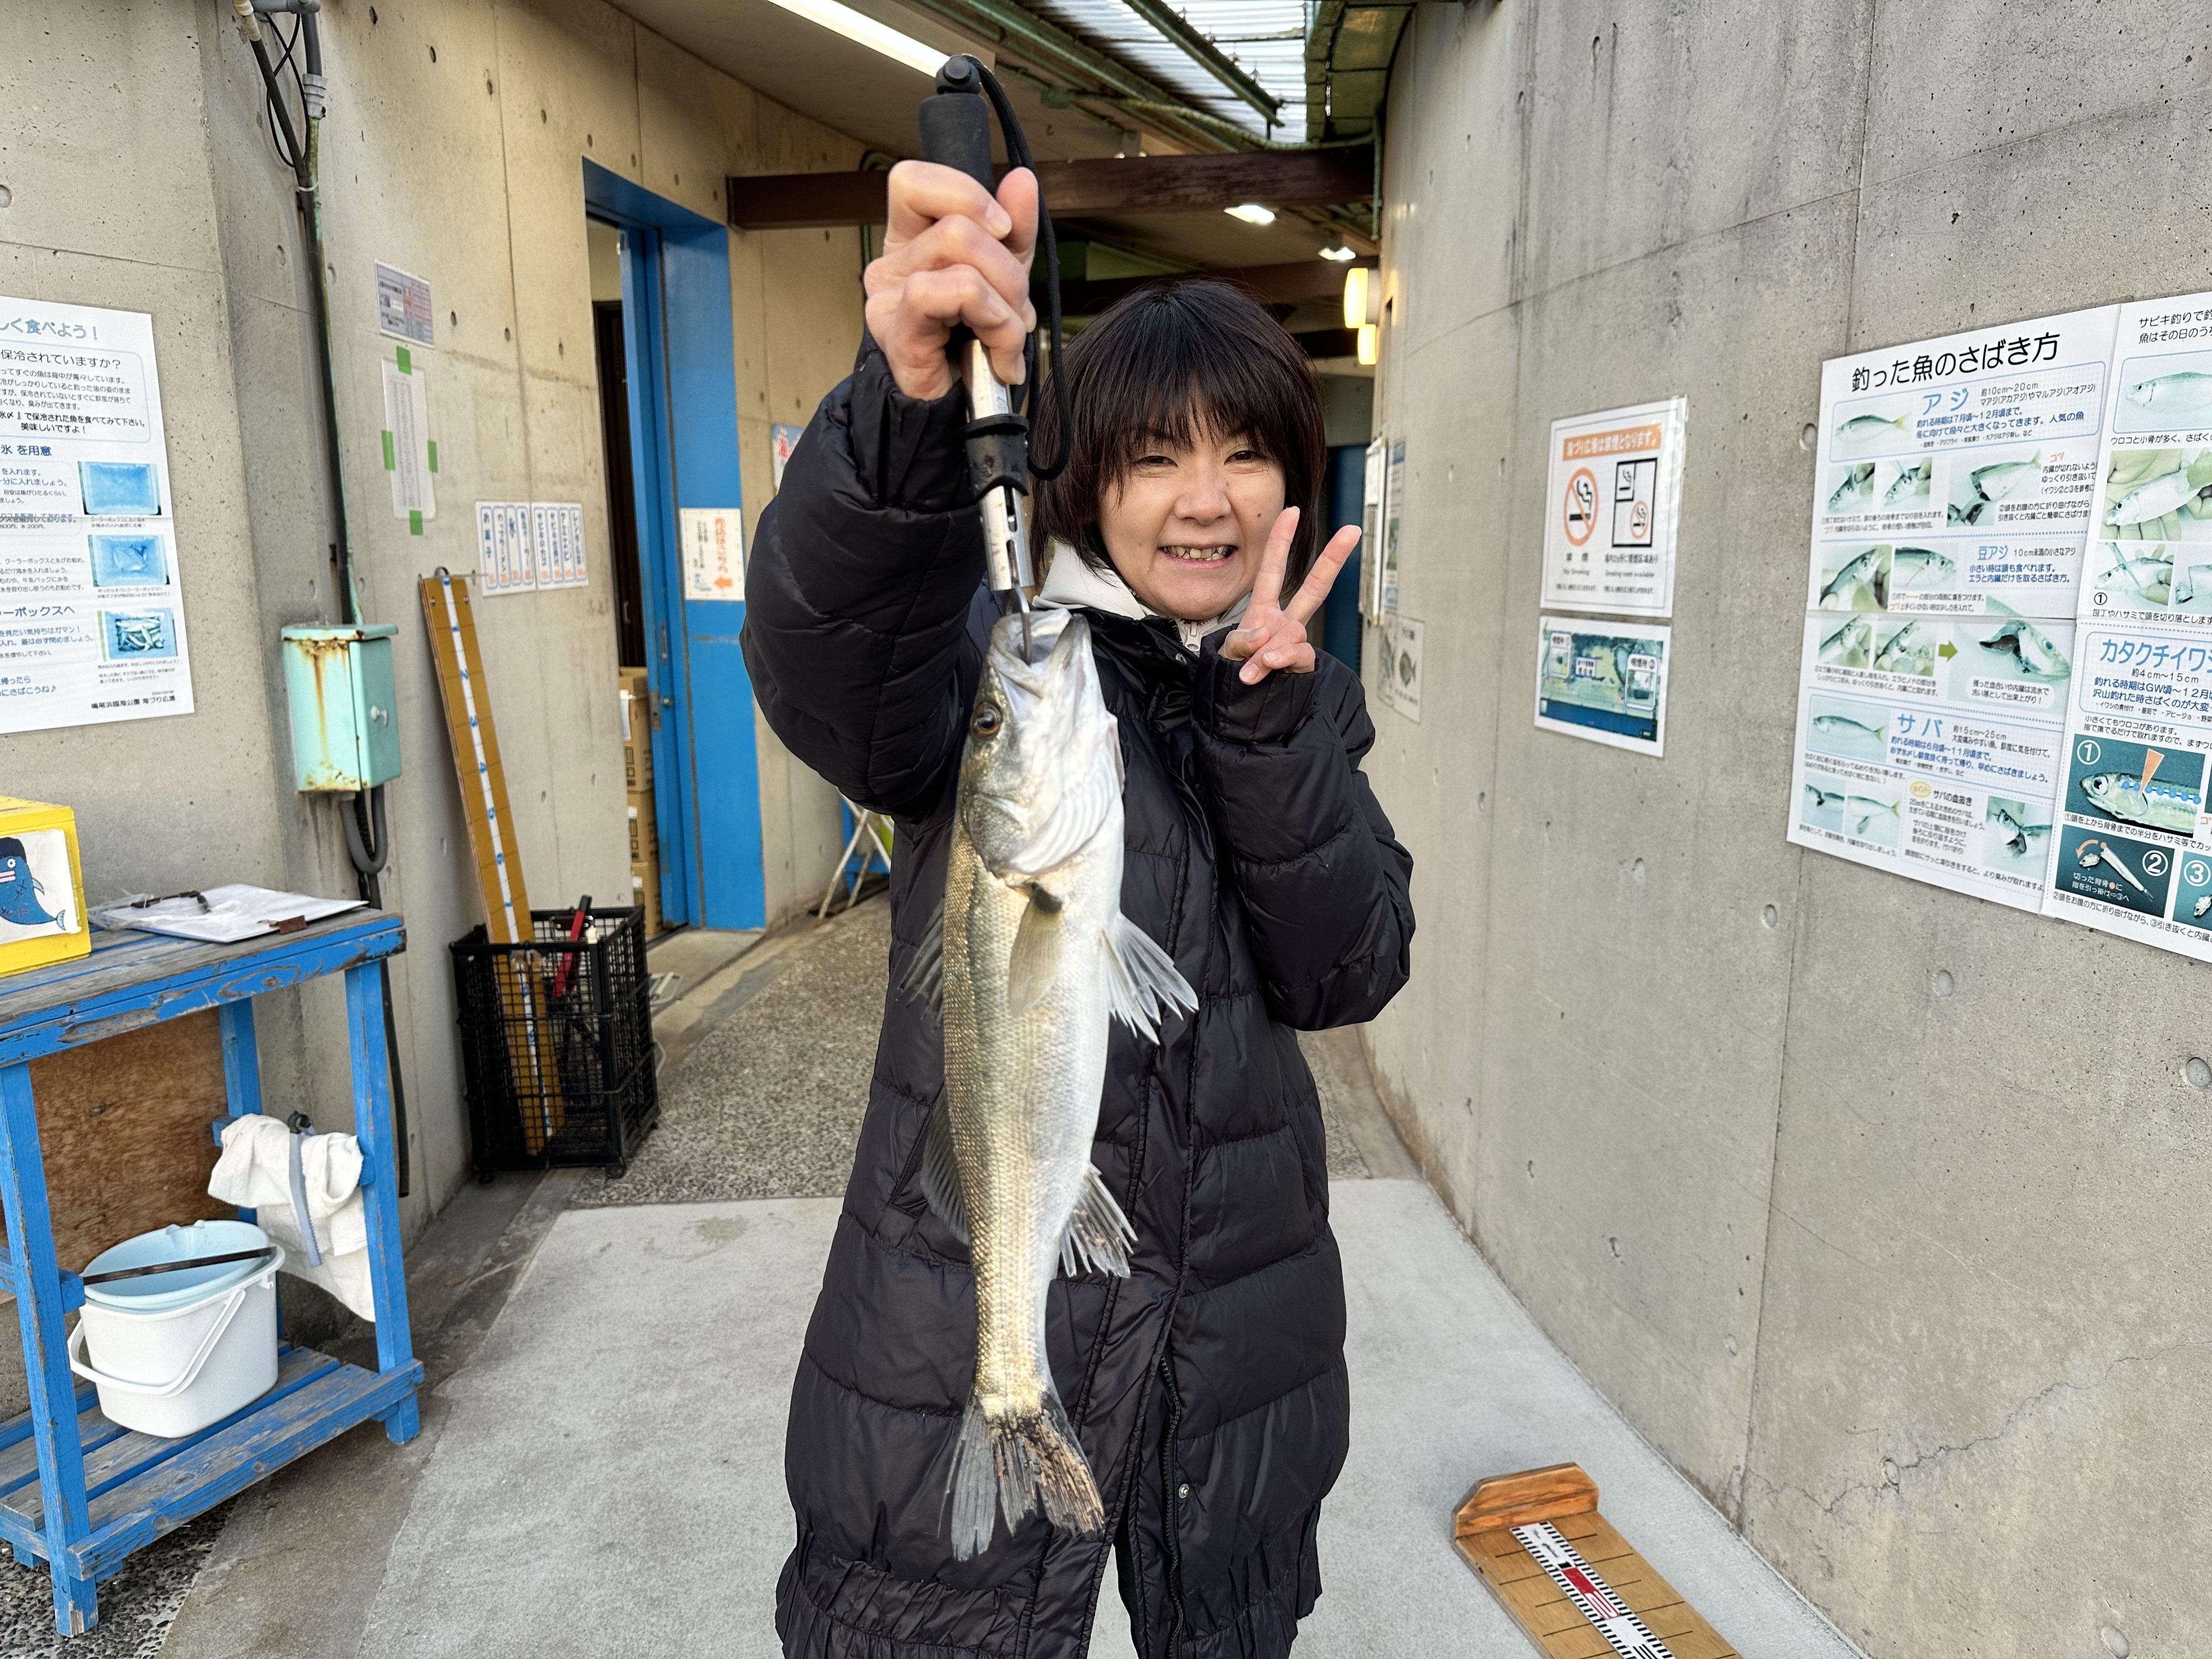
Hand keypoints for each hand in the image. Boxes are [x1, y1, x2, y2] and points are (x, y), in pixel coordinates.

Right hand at [864, 161, 1037, 400]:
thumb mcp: (1006, 276)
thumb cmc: (975, 344)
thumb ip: (1014, 229)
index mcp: (910, 239)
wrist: (959, 414)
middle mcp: (891, 261)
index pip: (913, 180)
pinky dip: (992, 321)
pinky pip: (950, 293)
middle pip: (957, 224)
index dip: (964, 193)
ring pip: (960, 255)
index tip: (1004, 229)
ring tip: (1009, 337)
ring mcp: (887, 296)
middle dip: (1008, 268)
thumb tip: (1021, 179)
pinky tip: (999, 356)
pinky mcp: (896, 330)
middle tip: (1017, 309)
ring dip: (1006, 301)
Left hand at [1221, 508, 1360, 683]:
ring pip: (1298, 631)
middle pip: (1314, 587)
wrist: (1239, 709)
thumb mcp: (1228, 652)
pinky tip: (1264, 670)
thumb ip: (1244, 642)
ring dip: (1273, 649)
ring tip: (1254, 666)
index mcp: (1263, 609)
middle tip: (1353, 530)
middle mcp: (1284, 622)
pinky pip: (1298, 656)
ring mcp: (1295, 643)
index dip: (1281, 540)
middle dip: (1333, 559)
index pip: (1273, 568)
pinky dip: (1279, 661)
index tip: (1292, 510)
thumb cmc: (1231, 673)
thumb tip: (1268, 637)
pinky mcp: (1302, 665)